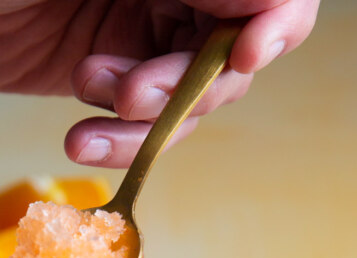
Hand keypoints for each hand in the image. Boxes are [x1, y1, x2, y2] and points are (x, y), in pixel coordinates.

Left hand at [0, 0, 319, 166]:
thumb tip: (257, 3)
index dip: (274, 22)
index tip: (245, 54)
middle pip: (231, 54)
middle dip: (188, 84)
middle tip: (134, 94)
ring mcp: (139, 35)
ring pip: (188, 102)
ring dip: (148, 122)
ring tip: (92, 108)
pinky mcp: (104, 78)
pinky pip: (139, 129)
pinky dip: (119, 145)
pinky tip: (83, 138)